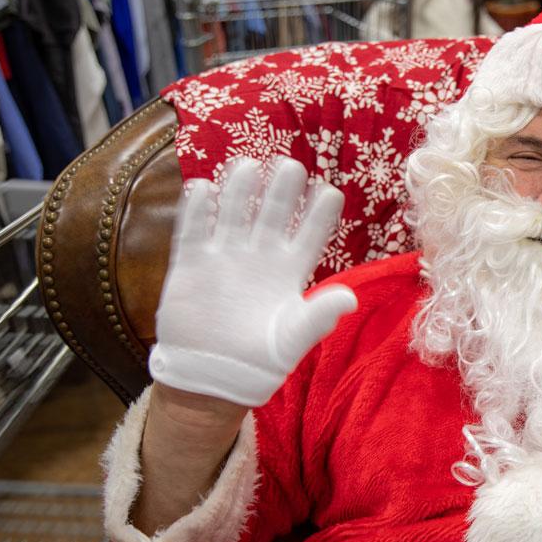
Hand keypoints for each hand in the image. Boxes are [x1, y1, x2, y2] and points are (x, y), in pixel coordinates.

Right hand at [149, 157, 357, 406]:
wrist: (213, 377)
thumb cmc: (261, 361)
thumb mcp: (294, 337)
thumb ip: (320, 316)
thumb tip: (350, 299)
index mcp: (290, 272)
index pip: (310, 235)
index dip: (319, 214)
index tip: (331, 191)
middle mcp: (260, 257)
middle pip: (274, 213)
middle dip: (283, 190)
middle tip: (292, 164)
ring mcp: (225, 257)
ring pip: (235, 213)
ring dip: (241, 190)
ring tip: (249, 165)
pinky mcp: (191, 265)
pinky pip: (194, 230)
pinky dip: (197, 209)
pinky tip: (202, 187)